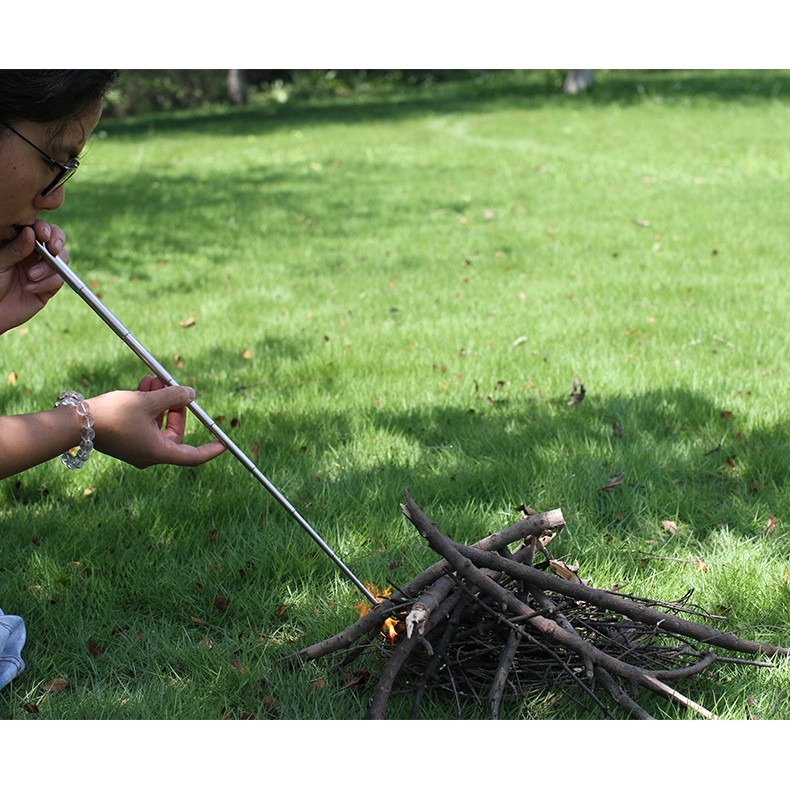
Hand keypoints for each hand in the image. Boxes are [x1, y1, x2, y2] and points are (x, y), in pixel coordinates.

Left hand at [0, 222, 66, 333]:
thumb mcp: (0, 263)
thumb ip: (16, 248)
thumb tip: (31, 232)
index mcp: (19, 242)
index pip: (38, 228)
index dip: (44, 228)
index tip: (42, 234)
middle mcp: (34, 254)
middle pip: (56, 240)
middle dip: (57, 242)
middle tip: (53, 248)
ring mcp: (43, 269)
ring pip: (61, 259)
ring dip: (48, 267)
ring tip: (30, 276)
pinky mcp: (50, 286)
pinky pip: (59, 279)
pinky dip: (47, 283)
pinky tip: (31, 288)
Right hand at [87, 376, 225, 467]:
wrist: (75, 422)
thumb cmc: (113, 415)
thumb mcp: (148, 402)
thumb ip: (173, 397)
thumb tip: (191, 393)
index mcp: (159, 452)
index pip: (193, 456)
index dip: (211, 449)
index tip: (225, 443)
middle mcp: (150, 453)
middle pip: (174, 431)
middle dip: (175, 406)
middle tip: (172, 386)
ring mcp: (137, 446)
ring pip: (158, 422)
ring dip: (160, 400)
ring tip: (154, 379)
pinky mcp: (126, 437)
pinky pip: (145, 421)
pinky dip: (148, 405)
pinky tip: (144, 384)